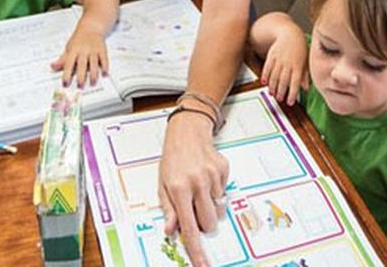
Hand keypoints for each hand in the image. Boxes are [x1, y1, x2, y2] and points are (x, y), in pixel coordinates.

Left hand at [51, 25, 108, 86]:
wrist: (91, 27)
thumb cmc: (78, 39)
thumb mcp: (68, 48)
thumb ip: (62, 59)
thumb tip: (52, 67)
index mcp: (73, 50)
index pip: (69, 64)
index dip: (66, 74)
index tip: (65, 83)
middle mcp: (83, 50)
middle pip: (82, 64)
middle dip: (81, 76)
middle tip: (80, 86)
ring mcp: (93, 50)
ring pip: (94, 63)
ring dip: (94, 74)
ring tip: (92, 82)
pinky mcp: (102, 49)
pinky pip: (104, 59)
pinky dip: (105, 67)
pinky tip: (104, 74)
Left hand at [158, 111, 228, 266]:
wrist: (187, 132)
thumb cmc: (173, 159)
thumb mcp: (163, 184)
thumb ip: (168, 209)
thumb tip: (171, 230)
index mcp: (179, 189)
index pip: (189, 227)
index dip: (196, 249)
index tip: (202, 265)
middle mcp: (197, 183)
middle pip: (209, 222)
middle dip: (203, 223)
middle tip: (194, 208)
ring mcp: (212, 176)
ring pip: (218, 209)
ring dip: (210, 205)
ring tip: (199, 189)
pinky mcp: (223, 170)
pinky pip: (224, 193)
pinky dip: (215, 191)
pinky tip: (206, 177)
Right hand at [260, 30, 308, 105]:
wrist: (290, 33)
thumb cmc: (299, 48)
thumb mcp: (305, 61)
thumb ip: (305, 75)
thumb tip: (306, 88)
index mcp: (298, 66)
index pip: (295, 83)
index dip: (292, 94)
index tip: (290, 102)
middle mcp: (288, 63)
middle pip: (284, 80)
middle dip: (281, 92)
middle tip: (280, 99)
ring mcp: (279, 59)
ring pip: (274, 75)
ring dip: (273, 86)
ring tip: (272, 93)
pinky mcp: (271, 55)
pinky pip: (267, 67)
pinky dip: (265, 75)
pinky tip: (264, 82)